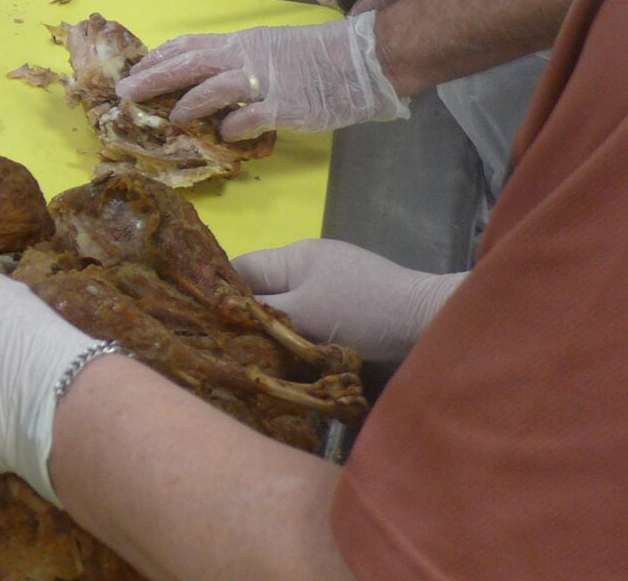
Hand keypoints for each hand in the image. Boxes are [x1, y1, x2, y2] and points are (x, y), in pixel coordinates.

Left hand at [117, 12, 405, 138]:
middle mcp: (247, 57)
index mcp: (243, 43)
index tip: (135, 69)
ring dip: (186, 103)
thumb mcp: (272, 49)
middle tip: (125, 93)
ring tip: (167, 118)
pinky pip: (250, 118)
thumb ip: (241, 63)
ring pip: (213, 88)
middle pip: (190, 63)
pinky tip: (223, 136)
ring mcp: (265, 81)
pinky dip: (232, 127)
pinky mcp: (285, 106)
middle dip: (154, 78)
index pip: (190, 45)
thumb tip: (208, 82)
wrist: (364, 58)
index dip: (160, 57)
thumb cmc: (320, 55)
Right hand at [234, 239, 463, 364]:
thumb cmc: (363, 310)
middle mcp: (309, 271)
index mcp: (294, 256)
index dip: (216, 293)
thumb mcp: (303, 311)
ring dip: (274, 342)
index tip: (198, 325)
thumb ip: (259, 315)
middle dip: (245, 323)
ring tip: (253, 369)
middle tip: (223, 354)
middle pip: (261, 296)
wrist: (430, 327)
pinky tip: (290, 372)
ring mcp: (331, 295)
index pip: (239, 269)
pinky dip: (299, 351)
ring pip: (284, 319)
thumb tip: (222, 318)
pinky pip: (309, 334)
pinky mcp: (350, 321)